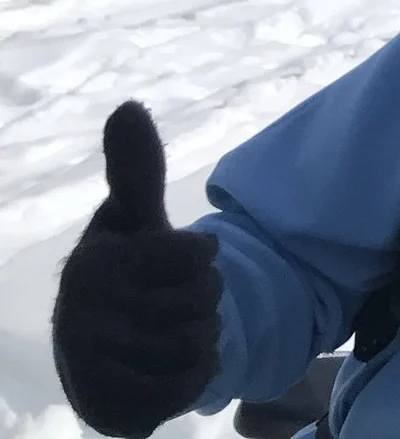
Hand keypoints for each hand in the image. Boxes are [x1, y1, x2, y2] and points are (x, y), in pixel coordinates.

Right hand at [51, 101, 223, 437]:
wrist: (102, 358)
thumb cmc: (127, 276)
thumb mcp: (135, 220)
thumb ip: (136, 170)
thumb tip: (128, 105)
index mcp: (93, 262)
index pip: (199, 255)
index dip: (204, 258)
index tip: (177, 261)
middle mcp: (82, 314)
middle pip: (205, 299)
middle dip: (204, 300)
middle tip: (171, 303)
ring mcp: (93, 364)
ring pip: (201, 342)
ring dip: (203, 338)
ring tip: (170, 333)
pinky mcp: (109, 406)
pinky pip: (191, 386)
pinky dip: (197, 377)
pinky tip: (173, 368)